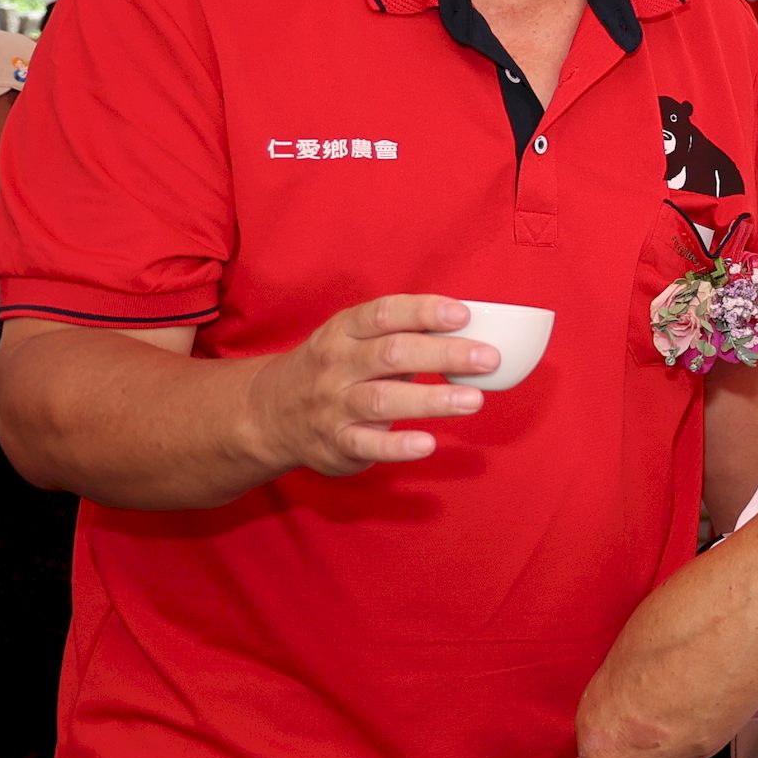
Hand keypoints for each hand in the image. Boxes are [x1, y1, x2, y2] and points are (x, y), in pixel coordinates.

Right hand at [239, 294, 500, 476]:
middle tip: (489, 359)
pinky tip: (428, 443)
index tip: (463, 315)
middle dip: (443, 354)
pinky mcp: (336, 442)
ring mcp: (334, 404)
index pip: (383, 314)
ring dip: (431, 399)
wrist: (268, 413)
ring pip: (382, 399)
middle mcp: (337, 365)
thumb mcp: (355, 339)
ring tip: (473, 400)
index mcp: (344, 331)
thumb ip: (403, 334)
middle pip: (391, 354)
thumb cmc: (336, 369)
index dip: (424, 312)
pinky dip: (398, 445)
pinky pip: (367, 443)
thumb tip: (471, 330)